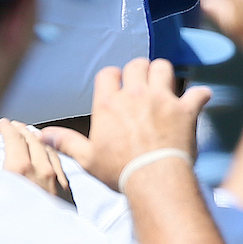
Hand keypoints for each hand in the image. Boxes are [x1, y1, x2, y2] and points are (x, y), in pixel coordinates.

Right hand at [0, 118, 73, 205]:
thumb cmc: (17, 230)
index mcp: (19, 170)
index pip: (14, 138)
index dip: (8, 128)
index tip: (4, 124)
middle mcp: (41, 171)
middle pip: (32, 140)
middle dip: (22, 130)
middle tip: (15, 126)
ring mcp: (56, 180)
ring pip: (48, 149)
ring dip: (37, 140)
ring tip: (31, 136)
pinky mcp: (65, 191)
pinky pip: (59, 164)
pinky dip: (50, 154)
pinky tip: (48, 156)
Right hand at [39, 57, 210, 189]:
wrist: (154, 179)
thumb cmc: (119, 170)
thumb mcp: (87, 158)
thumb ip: (66, 142)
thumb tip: (42, 135)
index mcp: (109, 103)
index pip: (109, 73)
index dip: (114, 78)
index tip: (117, 88)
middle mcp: (135, 94)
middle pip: (137, 64)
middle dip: (139, 71)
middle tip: (142, 85)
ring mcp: (162, 99)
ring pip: (164, 67)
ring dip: (164, 74)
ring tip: (164, 86)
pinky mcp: (186, 109)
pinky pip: (198, 92)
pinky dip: (200, 95)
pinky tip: (199, 100)